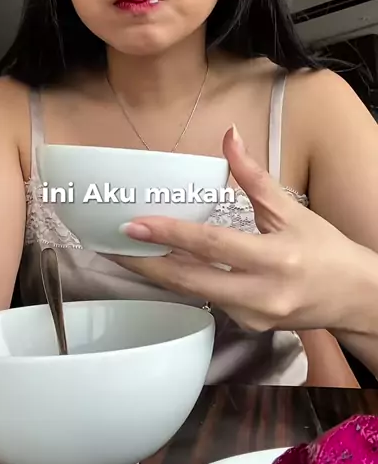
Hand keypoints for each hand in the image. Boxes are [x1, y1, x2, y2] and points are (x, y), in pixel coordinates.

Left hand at [120, 125, 374, 333]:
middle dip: (145, 263)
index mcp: (276, 259)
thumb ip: (254, 176)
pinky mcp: (248, 327)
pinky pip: (206, 300)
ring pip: (193, 293)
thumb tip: (229, 136)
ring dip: (157, 273)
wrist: (353, 298)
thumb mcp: (291, 209)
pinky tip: (159, 266)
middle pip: (190, 279)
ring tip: (124, 253)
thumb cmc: (324, 249)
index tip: (134, 224)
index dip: (170, 234)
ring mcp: (253, 316)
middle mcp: (261, 294)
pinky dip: (181, 282)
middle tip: (110, 244)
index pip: (212, 245)